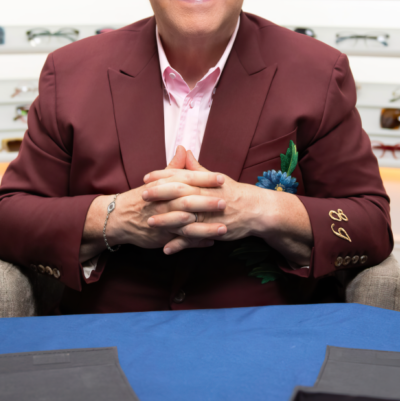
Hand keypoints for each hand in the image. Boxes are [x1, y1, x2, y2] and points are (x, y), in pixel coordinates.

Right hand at [109, 147, 227, 251]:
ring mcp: (162, 221)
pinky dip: (195, 243)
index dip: (204, 179)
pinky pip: (180, 241)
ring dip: (205, 227)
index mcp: (164, 185)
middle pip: (186, 201)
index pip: (186, 179)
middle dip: (206, 202)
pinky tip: (211, 242)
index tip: (221, 178)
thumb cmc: (142, 197)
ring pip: (185, 224)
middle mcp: (163, 203)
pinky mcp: (161, 236)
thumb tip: (183, 148)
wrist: (118, 217)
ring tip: (223, 228)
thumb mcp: (157, 180)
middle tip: (224, 202)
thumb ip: (174, 166)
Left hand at [143, 150, 271, 253]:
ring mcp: (209, 215)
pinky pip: (194, 239)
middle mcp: (206, 197)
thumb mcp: (216, 177)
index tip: (146, 177)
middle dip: (160, 194)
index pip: (181, 176)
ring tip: (149, 223)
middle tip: (142, 196)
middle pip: (180, 194)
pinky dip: (180, 245)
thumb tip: (184, 151)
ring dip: (166, 221)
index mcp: (205, 183)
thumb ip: (197, 168)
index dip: (162, 176)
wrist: (257, 211)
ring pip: (185, 217)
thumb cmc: (235, 193)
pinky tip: (166, 249)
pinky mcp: (213, 231)